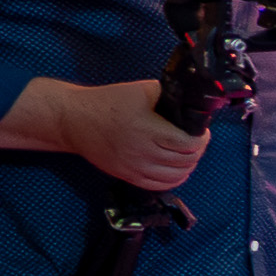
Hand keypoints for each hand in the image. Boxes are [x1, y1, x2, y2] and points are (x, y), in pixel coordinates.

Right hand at [16, 75, 207, 192]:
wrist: (73, 119)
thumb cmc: (107, 102)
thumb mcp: (141, 90)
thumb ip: (168, 95)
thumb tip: (192, 102)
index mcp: (146, 128)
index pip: (188, 143)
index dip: (202, 138)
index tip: (202, 131)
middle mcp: (141, 151)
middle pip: (185, 161)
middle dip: (198, 150)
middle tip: (197, 141)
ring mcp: (133, 167)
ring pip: (175, 176)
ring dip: (189, 166)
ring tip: (189, 154)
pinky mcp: (126, 175)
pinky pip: (158, 186)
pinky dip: (174, 179)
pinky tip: (177, 169)